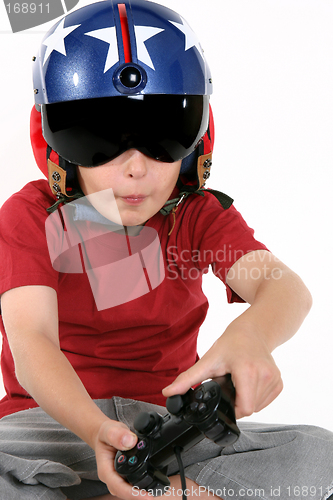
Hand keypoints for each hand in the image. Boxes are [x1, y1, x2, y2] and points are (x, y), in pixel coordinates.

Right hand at [94, 419, 149, 499]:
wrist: (106, 434)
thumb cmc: (105, 433)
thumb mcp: (109, 430)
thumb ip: (117, 435)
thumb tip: (129, 441)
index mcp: (105, 470)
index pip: (118, 487)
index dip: (132, 494)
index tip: (146, 496)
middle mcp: (112, 477)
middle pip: (125, 493)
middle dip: (139, 496)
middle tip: (155, 494)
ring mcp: (119, 477)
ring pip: (130, 490)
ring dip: (141, 492)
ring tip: (156, 490)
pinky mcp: (126, 475)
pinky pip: (134, 482)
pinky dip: (142, 483)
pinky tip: (151, 480)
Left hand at [162, 326, 282, 419]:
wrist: (254, 330)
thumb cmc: (233, 342)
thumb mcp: (209, 360)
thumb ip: (188, 379)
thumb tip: (168, 392)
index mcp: (248, 371)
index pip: (244, 409)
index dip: (232, 408)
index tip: (224, 396)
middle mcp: (265, 375)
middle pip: (249, 408)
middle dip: (236, 401)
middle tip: (230, 384)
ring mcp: (275, 379)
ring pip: (258, 406)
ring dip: (246, 399)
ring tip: (239, 381)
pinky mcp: (279, 382)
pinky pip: (265, 401)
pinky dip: (256, 397)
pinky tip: (249, 382)